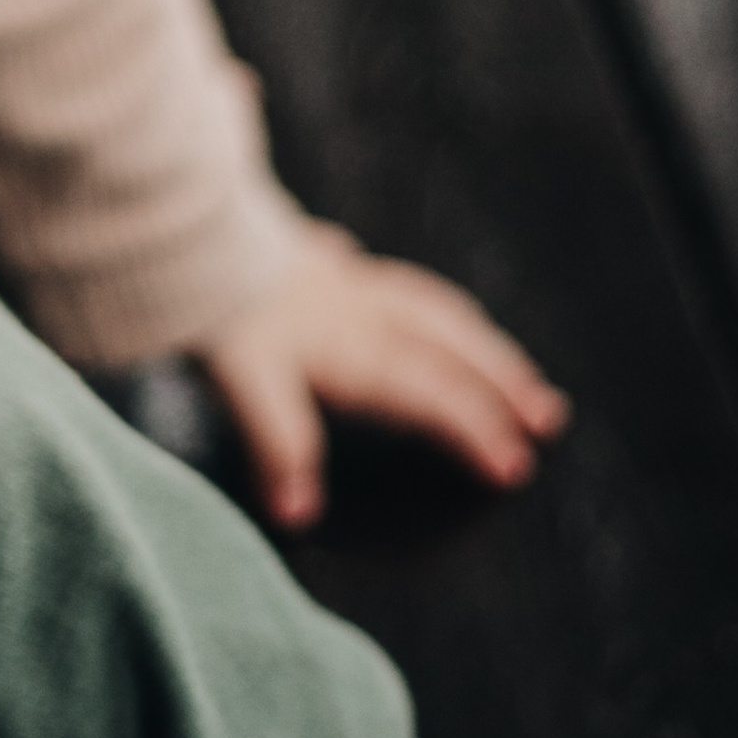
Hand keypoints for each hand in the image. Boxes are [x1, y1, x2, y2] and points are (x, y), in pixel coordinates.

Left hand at [195, 221, 568, 529]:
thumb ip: (280, 443)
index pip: (434, 395)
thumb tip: (299, 514)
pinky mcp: (322, 260)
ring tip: (511, 367)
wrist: (190, 223)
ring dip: (479, 342)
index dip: (477, 431)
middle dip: (503, 384)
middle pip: (451, 350)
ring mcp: (348, 283)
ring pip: (434, 311)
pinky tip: (422, 307)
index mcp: (357, 347)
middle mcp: (366, 313)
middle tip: (547, 416)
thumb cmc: (219, 306)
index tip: (515, 466)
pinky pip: (395, 282)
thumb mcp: (245, 379)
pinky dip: (424, 302)